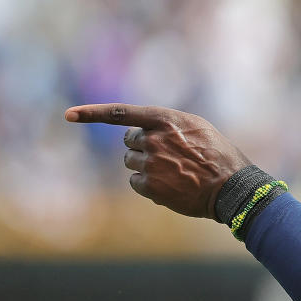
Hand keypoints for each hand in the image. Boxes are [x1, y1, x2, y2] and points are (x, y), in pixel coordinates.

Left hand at [65, 103, 250, 218]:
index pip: (119, 113)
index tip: (69, 114)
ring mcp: (151, 163)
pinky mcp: (150, 186)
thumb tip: (141, 132)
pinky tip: (170, 186)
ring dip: (145, 166)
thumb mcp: (197, 128)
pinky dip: (148, 184)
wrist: (231, 187)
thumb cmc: (219, 155)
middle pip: (129, 141)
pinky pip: (135, 182)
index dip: (92, 113)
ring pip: (130, 162)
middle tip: (167, 155)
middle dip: (142, 147)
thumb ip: (167, 125)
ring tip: (173, 172)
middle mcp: (154, 138)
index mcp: (165, 120)